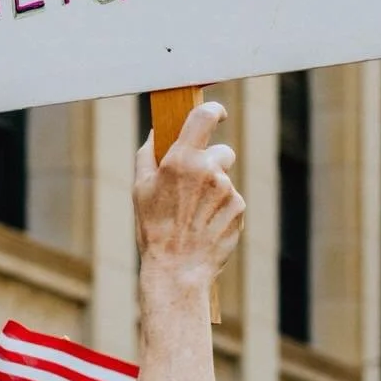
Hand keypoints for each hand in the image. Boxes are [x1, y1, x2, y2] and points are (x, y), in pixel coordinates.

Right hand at [134, 101, 244, 294]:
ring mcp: (227, 190)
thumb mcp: (141, 188)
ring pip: (226, 180)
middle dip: (212, 164)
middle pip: (222, 152)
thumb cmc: (154, 228)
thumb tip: (158, 132)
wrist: (177, 269)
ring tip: (195, 214)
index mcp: (181, 160)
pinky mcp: (239, 208)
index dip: (214, 111)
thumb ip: (148, 155)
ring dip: (215, 190)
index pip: (204, 117)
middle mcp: (208, 170)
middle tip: (194, 187)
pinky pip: (233, 199)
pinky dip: (223, 208)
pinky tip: (206, 224)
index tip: (218, 113)